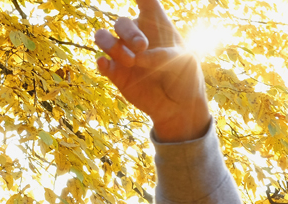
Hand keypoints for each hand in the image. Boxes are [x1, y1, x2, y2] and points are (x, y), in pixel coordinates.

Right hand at [94, 0, 210, 142]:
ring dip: (111, 45)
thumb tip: (137, 59)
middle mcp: (137, 36)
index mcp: (157, 25)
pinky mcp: (116, 74)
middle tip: (142, 46)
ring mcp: (124, 55)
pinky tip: (105, 64)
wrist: (180, 108)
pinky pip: (102, 63)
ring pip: (103, 37)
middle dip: (129, 32)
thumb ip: (164, 55)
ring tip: (131, 61)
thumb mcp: (185, 62)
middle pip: (122, 22)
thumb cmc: (186, 78)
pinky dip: (101, 62)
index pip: (146, 1)